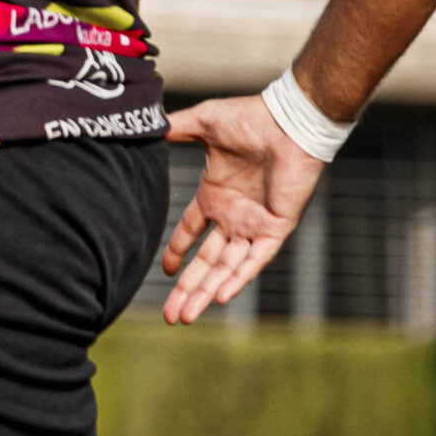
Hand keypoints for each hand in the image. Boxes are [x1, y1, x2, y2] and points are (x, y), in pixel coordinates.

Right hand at [161, 94, 329, 324]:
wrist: (291, 121)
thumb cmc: (252, 118)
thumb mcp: (203, 122)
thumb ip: (175, 128)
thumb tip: (144, 125)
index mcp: (216, 197)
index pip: (190, 232)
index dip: (177, 253)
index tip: (165, 273)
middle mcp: (233, 216)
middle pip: (205, 262)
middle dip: (187, 290)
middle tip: (169, 316)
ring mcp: (254, 225)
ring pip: (226, 268)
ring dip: (206, 293)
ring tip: (186, 317)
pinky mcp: (275, 228)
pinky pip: (255, 261)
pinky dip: (239, 279)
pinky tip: (221, 298)